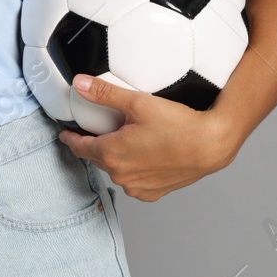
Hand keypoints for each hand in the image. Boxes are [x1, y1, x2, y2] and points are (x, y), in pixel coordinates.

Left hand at [55, 74, 241, 201]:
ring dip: (116, 156)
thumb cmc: (178, 125)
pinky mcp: (152, 193)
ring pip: (116, 169)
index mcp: (111, 154)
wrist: (209, 146)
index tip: (67, 133)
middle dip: (97, 143)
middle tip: (103, 128)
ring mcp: (136, 187)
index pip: (80, 147)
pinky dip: (133, 169)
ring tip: (127, 139)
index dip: (71, 138)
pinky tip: (144, 154)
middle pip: (98, 157)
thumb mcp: (137, 102)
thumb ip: (104, 93)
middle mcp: (120, 176)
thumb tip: (80, 84)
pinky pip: (133, 181)